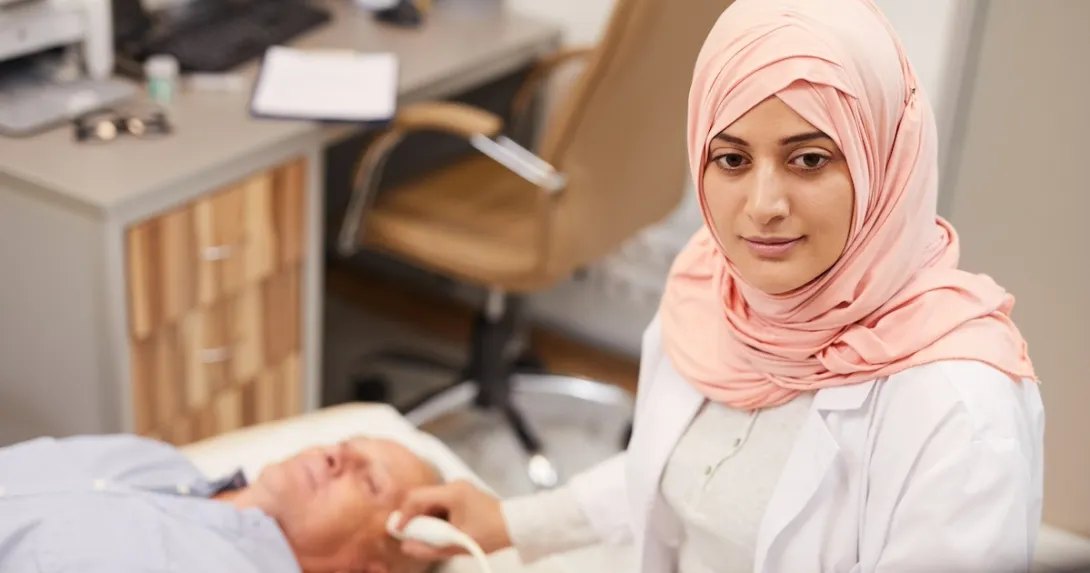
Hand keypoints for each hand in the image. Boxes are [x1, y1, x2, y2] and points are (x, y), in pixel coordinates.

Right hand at [394, 479, 511, 561]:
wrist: (515, 525)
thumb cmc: (491, 533)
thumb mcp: (458, 545)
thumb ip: (429, 548)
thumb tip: (407, 547)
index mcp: (453, 493)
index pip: (416, 497)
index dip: (403, 514)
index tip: (398, 530)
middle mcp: (454, 485)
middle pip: (422, 498)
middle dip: (413, 518)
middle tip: (410, 536)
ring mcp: (458, 488)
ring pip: (430, 501)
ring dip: (425, 518)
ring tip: (429, 537)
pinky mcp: (462, 493)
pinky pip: (440, 502)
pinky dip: (435, 516)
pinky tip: (440, 530)